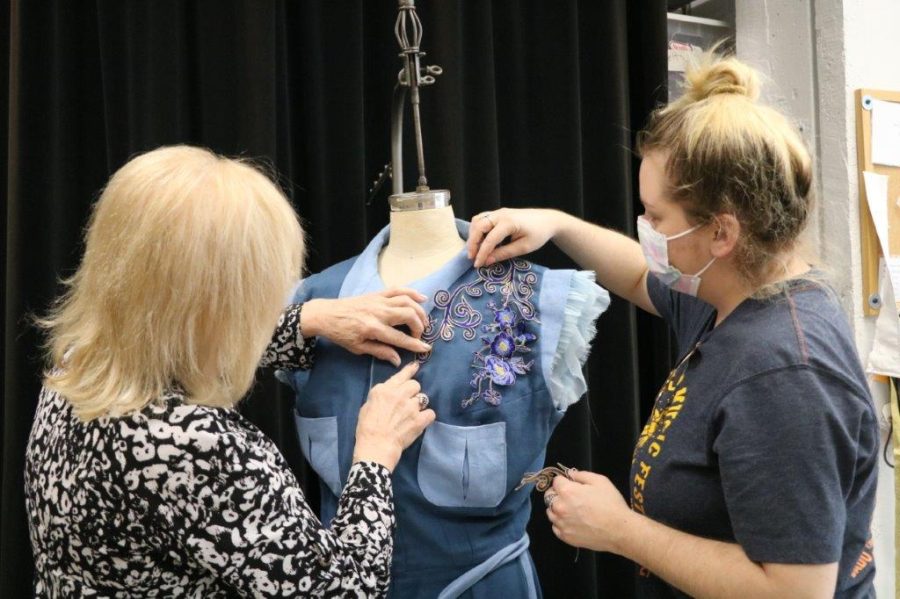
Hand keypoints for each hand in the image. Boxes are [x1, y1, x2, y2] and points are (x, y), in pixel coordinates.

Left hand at [300, 288, 431, 365]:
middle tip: (419, 335)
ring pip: (407, 301)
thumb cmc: (341, 334)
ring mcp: (379, 301)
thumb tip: (398, 360)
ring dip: (419, 311)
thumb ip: (380, 352)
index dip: (415, 344)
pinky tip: (422, 298)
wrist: (326, 315)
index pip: (400, 338)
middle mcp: (379, 313)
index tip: (426, 349)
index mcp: (373, 329)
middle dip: (419, 326)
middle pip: (408, 315)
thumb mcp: (358, 348)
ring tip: (423, 321)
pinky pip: (398, 289)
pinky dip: (412, 292)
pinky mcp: (377, 294)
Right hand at [353, 362, 435, 470]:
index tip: (416, 366)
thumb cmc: (366, 429)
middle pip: (415, 385)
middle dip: (413, 392)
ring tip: (411, 415)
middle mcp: (398, 394)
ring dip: (418, 405)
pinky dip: (426, 417)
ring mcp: (410, 406)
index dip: (410, 371)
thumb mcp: (367, 406)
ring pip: (423, 398)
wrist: (375, 447)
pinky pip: (430, 413)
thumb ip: (380, 397)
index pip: (401, 376)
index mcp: (383, 390)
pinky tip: (420, 422)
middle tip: (407, 403)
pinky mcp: (419, 419)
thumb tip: (389, 394)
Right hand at [467, 208, 561, 267]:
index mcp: (509, 222)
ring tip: (475, 250)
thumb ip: (504, 253)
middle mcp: (500, 214)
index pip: (489, 239)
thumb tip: (487, 261)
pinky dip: (477, 229)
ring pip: (477, 221)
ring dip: (473, 235)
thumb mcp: (523, 247)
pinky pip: (482, 219)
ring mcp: (498, 212)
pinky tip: (480, 240)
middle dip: (473, 243)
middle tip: (472, 258)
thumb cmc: (539, 234)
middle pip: (478, 226)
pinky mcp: (498, 213)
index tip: (477, 265)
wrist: (548, 220)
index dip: (482, 253)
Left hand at [545, 470, 634, 553]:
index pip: (556, 481)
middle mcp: (559, 507)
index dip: (564, 481)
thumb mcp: (600, 481)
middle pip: (549, 497)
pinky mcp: (565, 537)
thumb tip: (570, 474)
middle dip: (558, 494)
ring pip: (551, 512)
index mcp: (567, 492)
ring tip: (572, 510)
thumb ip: (581, 475)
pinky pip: (555, 527)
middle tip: (572, 497)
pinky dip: (561, 523)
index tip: (571, 484)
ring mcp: (561, 523)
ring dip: (558, 509)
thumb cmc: (611, 504)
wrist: (619, 530)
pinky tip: (572, 522)